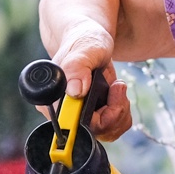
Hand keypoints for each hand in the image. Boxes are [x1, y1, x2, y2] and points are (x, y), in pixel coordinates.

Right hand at [41, 7, 132, 141]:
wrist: (91, 40)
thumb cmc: (84, 40)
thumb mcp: (83, 49)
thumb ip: (77, 67)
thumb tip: (74, 91)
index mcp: (51, 100)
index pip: (71, 127)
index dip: (94, 118)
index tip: (110, 93)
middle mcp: (63, 113)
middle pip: (93, 132)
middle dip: (113, 111)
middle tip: (117, 86)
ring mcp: (80, 117)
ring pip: (107, 132)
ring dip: (120, 110)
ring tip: (117, 86)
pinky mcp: (94, 117)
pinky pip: (114, 128)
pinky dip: (122, 111)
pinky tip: (117, 93)